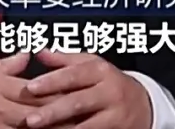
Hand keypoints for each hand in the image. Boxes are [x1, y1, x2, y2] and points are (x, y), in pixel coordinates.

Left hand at [23, 50, 151, 128]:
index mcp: (101, 71)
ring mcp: (115, 116)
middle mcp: (110, 93)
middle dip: (52, 112)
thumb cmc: (110, 83)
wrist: (145, 106)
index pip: (74, 75)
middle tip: (29, 120)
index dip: (51, 81)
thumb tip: (40, 53)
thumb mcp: (92, 65)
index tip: (30, 87)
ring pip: (85, 126)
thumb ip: (65, 60)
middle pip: (77, 103)